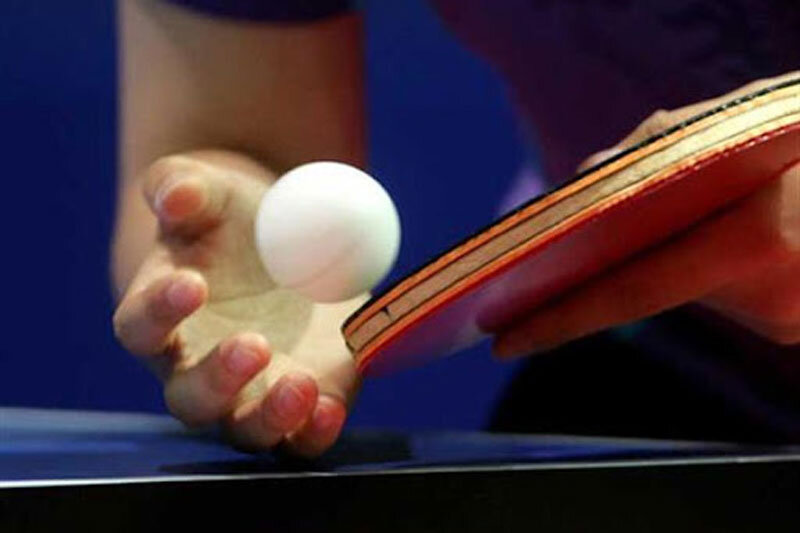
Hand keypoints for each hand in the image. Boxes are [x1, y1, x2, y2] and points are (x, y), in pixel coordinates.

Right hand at [113, 151, 363, 455]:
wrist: (286, 246)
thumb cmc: (232, 220)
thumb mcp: (211, 193)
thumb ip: (182, 186)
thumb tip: (175, 196)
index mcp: (163, 318)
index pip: (141, 327)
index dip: (159, 311)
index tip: (193, 284)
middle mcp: (197, 370)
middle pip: (191, 398)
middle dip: (219, 379)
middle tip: (254, 344)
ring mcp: (249, 396)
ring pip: (246, 429)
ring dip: (270, 416)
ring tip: (301, 386)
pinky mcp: (299, 405)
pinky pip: (301, 436)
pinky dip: (315, 429)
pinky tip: (331, 406)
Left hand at [493, 71, 799, 357]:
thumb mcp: (749, 123)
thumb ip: (660, 149)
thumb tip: (584, 180)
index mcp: (754, 242)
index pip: (627, 293)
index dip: (559, 320)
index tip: (503, 340)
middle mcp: (771, 295)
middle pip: (656, 288)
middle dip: (627, 264)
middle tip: (588, 254)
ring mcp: (786, 319)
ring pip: (692, 290)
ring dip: (684, 253)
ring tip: (724, 211)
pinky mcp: (793, 327)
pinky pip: (726, 296)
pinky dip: (716, 263)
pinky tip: (750, 231)